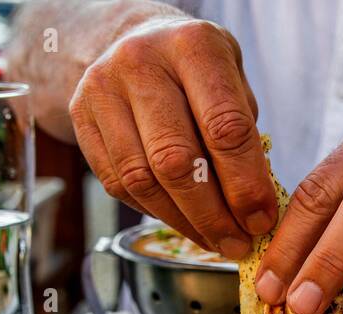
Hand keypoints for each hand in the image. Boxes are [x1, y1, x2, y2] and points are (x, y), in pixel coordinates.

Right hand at [68, 17, 277, 257]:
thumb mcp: (231, 78)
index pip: (224, 128)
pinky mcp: (81, 118)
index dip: (246, 185)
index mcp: (193, 46)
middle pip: (176, 160)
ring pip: (142, 179)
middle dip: (212, 214)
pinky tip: (182, 222)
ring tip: (213, 241)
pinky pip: (118, 183)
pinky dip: (154, 212)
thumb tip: (254, 208)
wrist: (132, 40)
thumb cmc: (195, 69)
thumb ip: (243, 134)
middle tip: (238, 244)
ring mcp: (103, 89)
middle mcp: (141, 62)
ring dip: (183, 222)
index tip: (262, 220)